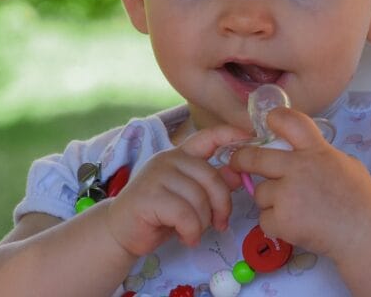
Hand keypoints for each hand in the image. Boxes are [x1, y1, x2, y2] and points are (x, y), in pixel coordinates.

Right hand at [107, 125, 249, 256]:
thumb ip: (210, 183)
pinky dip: (191, 231)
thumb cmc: (158, 213)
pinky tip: (186, 237)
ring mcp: (157, 175)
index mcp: (181, 154)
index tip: (250, 135)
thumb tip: (238, 174)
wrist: (120, 231)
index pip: (208, 136)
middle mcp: (169, 158)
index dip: (230, 134)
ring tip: (194, 231)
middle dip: (221, 204)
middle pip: (211, 176)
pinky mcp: (149, 196)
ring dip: (203, 223)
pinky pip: (185, 215)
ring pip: (199, 198)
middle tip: (220, 223)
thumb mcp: (189, 196)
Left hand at [229, 107, 370, 261]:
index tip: (267, 122)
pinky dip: (274, 224)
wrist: (364, 235)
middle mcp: (298, 167)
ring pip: (259, 192)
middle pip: (254, 156)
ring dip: (269, 200)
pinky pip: (264, 218)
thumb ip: (320, 154)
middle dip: (241, 159)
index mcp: (315, 150)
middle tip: (237, 162)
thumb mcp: (345, 163)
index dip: (274, 118)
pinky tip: (293, 226)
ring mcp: (288, 194)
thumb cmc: (359, 199)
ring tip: (292, 208)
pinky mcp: (282, 220)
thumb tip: (300, 152)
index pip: (289, 121)